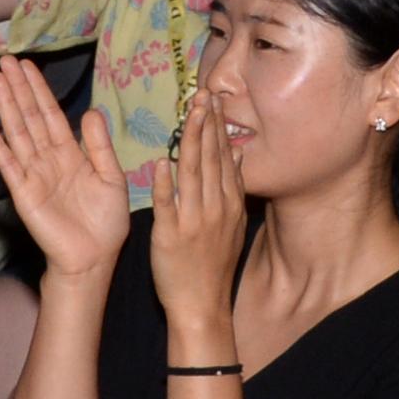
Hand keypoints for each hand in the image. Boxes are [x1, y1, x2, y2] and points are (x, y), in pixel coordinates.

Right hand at [0, 54, 131, 281]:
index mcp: (70, 154)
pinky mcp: (24, 193)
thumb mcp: (112, 178)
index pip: (52, 115)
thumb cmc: (106, 222)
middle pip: (31, 117)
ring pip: (18, 133)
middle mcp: (48, 159)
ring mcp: (33, 175)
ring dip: (6, 107)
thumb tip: (91, 112)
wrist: (94, 258)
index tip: (28, 66)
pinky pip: (9, 165)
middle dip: (19, 89)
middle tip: (6, 60)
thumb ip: (99, 146)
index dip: (40, 91)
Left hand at [147, 95, 250, 325]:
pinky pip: (167, 205)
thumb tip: (237, 154)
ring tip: (188, 113)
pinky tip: (161, 162)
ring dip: (190, 141)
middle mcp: (214, 208)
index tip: (214, 100)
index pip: (223, 157)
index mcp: (228, 204)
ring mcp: (193, 221)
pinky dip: (165, 184)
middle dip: (206, 123)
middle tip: (203, 93)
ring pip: (192, 174)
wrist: (202, 305)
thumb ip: (232, 188)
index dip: (218, 126)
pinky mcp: (170, 235)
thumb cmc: (213, 265)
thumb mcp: (232, 225)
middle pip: (210, 158)